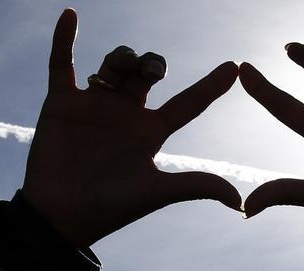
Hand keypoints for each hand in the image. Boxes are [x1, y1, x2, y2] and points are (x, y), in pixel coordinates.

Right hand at [21, 9, 240, 247]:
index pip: (189, 103)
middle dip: (153, 64)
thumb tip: (241, 202)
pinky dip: (65, 40)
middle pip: (148, 74)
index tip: (234, 66)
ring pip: (113, 65)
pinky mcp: (62, 102)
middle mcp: (126, 113)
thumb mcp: (158, 192)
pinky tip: (70, 15)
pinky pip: (62, 64)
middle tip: (153, 71)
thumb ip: (197, 186)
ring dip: (122, 57)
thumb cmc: (111, 207)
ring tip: (124, 65)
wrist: (62, 216)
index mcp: (152, 132)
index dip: (211, 85)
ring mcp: (95, 105)